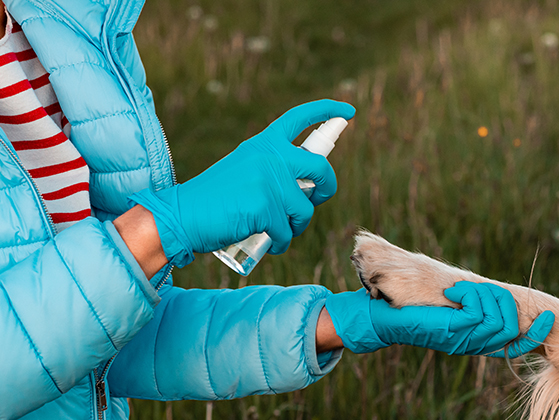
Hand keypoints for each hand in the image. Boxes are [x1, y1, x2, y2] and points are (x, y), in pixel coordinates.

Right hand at [129, 99, 354, 266]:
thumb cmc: (213, 199)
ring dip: (297, 224)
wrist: (181, 216)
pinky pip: (288, 232)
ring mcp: (269, 181)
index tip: (348, 112)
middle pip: (321, 169)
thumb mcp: (244, 169)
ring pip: (305, 208)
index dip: (327, 111)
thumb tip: (311, 185)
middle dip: (327, 188)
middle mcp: (269, 157)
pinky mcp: (266, 208)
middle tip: (318, 198)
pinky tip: (269, 243)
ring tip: (279, 229)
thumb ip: (273, 169)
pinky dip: (282, 242)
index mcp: (263, 144)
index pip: (300, 118)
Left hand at [324, 281, 553, 355]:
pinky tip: (452, 293)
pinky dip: (469, 295)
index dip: (536, 333)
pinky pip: (477, 314)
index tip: (548, 318)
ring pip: (497, 320)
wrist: (381, 317)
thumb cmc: (412, 308)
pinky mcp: (451, 331)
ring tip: (457, 291)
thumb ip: (472, 302)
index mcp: (477, 340)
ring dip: (481, 295)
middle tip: (471, 289)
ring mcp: (463, 340)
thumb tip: (492, 294)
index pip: (517, 344)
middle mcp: (473, 344)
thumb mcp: (449, 304)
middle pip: (510, 325)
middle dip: (500, 299)